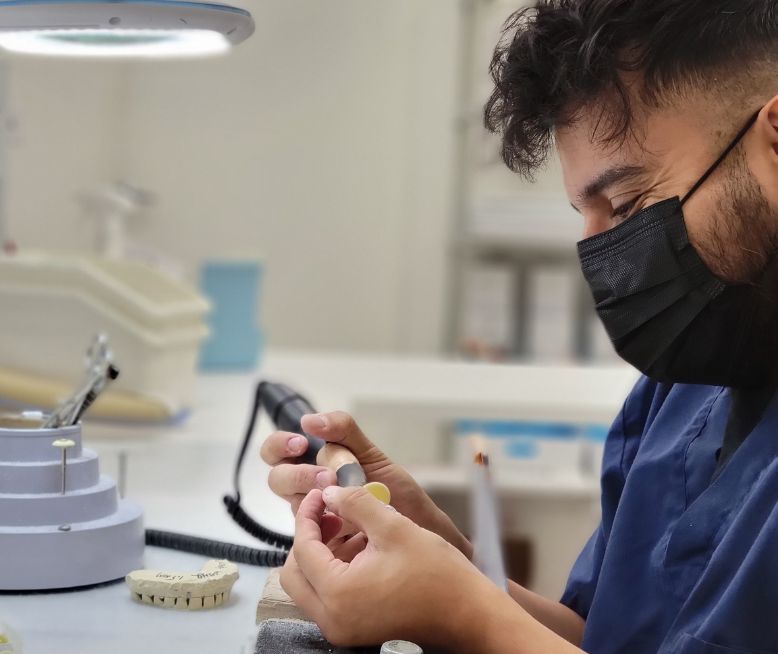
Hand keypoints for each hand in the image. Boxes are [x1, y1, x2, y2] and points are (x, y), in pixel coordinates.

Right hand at [260, 411, 471, 556]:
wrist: (422, 528)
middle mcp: (308, 491)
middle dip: (300, 474)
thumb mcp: (372, 455)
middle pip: (278, 479)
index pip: (275, 451)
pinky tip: (348, 525)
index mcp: (314, 464)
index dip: (279, 445)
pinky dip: (327, 528)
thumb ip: (344, 432)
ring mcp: (315, 519)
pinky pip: (312, 538)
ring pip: (294, 506)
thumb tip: (308, 420)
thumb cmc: (396, 491)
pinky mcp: (326, 545)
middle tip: (328, 477)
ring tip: (343, 499)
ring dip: (314, 499)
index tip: (302, 443)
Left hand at [280, 486, 512, 648]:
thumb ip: (355, 504)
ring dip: (322, 553)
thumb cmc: (437, 572)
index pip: (302, 549)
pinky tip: (361, 547)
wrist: (468, 613)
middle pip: (296, 573)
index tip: (321, 493)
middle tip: (331, 512)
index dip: (308, 515)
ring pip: (310, 585)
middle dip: (309, 537)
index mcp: (338, 593)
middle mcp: (332, 618)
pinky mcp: (354, 629)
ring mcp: (342, 628)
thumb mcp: (393, 527)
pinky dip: (335, 570)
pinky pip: (329, 597)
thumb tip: (329, 492)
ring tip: (350, 525)